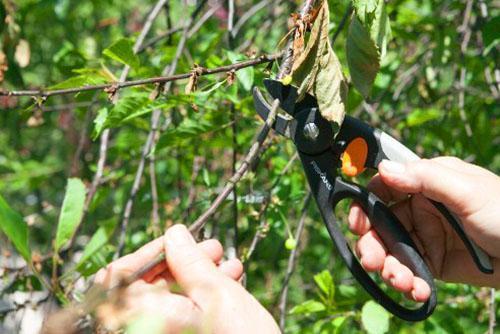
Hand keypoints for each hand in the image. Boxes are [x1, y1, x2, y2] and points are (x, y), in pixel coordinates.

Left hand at [94, 225, 279, 333]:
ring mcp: (164, 332)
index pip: (119, 277)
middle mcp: (146, 326)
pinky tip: (229, 279)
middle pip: (147, 285)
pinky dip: (202, 293)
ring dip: (198, 273)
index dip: (147, 252)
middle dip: (182, 260)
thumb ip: (189, 260)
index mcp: (144, 316)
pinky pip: (182, 310)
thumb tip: (174, 234)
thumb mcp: (216, 292)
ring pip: (169, 297)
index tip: (176, 238)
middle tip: (213, 246)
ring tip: (228, 261)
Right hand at [348, 157, 499, 301]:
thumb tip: (383, 168)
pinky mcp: (433, 262)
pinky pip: (409, 272)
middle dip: (372, 245)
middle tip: (372, 262)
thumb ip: (425, 178)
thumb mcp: (468, 191)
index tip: (357, 224)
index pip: (383, 189)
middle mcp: (421, 208)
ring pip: (391, 251)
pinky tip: (416, 290)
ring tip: (401, 282)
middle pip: (380, 225)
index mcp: (426, 183)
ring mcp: (425, 236)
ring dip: (389, 268)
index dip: (365, 206)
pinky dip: (408, 283)